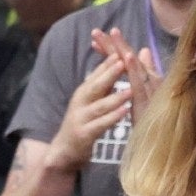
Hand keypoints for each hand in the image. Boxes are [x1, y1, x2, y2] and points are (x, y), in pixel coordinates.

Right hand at [47, 53, 131, 172]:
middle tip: (125, 60)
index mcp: (85, 91)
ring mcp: (81, 117)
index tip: (122, 46)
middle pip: (96, 84)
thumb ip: (104, 83)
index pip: (98, 72)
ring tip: (131, 90)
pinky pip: (100, 124)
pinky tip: (124, 113)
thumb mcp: (92, 100)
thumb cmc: (83, 121)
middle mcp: (81, 101)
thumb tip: (117, 61)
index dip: (109, 59)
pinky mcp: (83, 134)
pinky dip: (112, 118)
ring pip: (99, 105)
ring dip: (115, 97)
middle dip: (110, 72)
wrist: (64, 149)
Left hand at [90, 29, 161, 123]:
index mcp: (147, 79)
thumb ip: (147, 71)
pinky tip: (127, 57)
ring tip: (113, 34)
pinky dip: (135, 68)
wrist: (167, 140)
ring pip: (136, 66)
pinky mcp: (152, 99)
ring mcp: (152, 89)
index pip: (126, 60)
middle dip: (113, 43)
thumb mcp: (146, 95)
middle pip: (130, 58)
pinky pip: (142, 82)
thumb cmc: (156, 118)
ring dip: (123, 49)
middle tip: (96, 31)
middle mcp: (151, 80)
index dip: (111, 48)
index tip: (94, 38)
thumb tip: (144, 50)